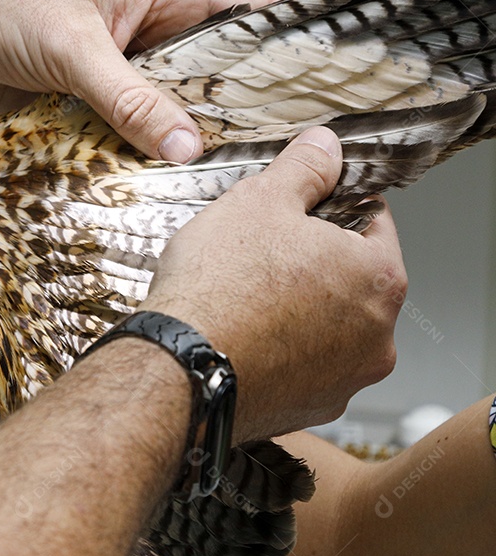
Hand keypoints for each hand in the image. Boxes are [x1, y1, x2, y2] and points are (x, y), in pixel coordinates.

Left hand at [0, 0, 286, 161]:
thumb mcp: (73, 45)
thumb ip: (128, 97)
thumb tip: (183, 144)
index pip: (248, 14)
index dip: (285, 49)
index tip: (315, 96)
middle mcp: (150, 36)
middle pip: (213, 79)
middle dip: (232, 117)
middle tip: (261, 163)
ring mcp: (119, 73)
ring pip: (167, 115)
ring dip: (177, 146)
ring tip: (212, 187)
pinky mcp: (88, 105)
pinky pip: (123, 136)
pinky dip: (132, 159)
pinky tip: (148, 189)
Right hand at [139, 127, 405, 440]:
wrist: (177, 369)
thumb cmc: (220, 285)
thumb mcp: (260, 200)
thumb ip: (304, 169)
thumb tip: (326, 147)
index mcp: (379, 277)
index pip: (372, 221)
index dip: (330, 205)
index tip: (295, 208)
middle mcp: (377, 335)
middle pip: (351, 278)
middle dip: (312, 261)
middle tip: (259, 251)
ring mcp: (345, 380)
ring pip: (327, 325)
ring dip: (298, 308)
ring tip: (245, 297)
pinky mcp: (309, 408)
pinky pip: (300, 365)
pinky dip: (278, 350)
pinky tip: (241, 335)